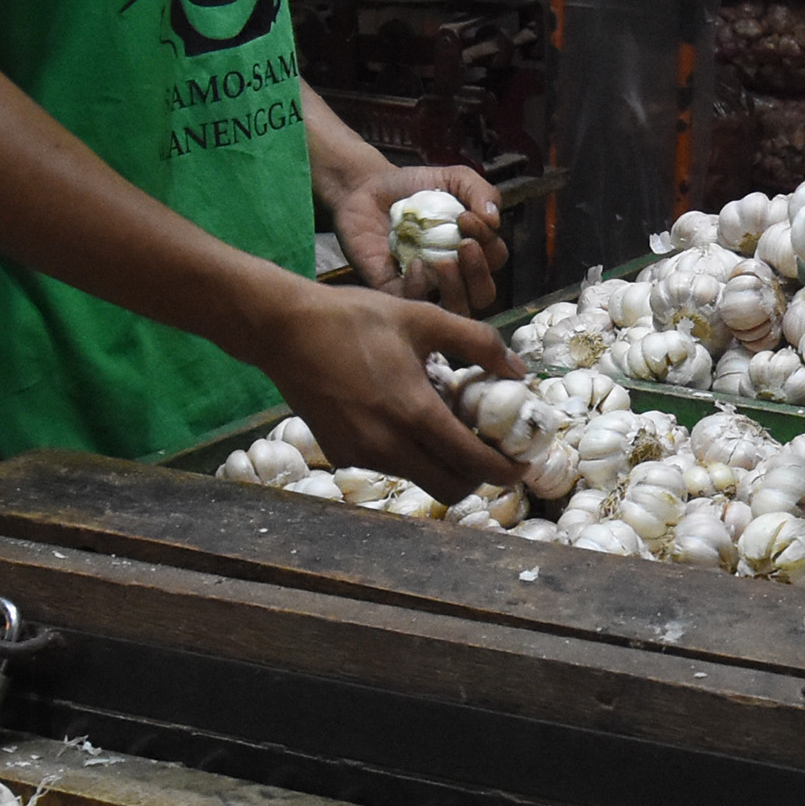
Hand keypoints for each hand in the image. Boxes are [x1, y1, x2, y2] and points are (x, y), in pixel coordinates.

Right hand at [242, 280, 522, 503]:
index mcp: (414, 411)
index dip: (503, 471)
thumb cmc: (354, 319)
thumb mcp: (423, 318)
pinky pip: (388, 465)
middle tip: (488, 451)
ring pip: (419, 478)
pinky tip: (404, 419)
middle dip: (476, 477)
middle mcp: (388, 444)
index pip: (472, 462)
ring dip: (442, 464)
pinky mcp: (341, 454)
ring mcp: (361, 454)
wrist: (284, 329)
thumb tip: (518, 370)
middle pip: (450, 488)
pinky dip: (407, 453)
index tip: (520, 466)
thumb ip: (478, 342)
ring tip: (444, 425)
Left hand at [328, 160, 508, 312]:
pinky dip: (419, 288)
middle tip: (464, 245)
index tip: (466, 217)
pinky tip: (412, 264)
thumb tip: (495, 219)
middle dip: (479, 272)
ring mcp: (426, 286)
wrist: (366, 189)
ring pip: (455, 308)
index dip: (488, 242)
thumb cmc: (413, 187)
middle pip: (483, 294)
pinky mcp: (395, 291)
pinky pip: (414, 304)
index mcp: (473, 249)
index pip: (495, 259)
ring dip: (456, 288)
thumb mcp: (453, 179)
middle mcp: (455, 273)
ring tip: (444, 261)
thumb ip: (479, 191)